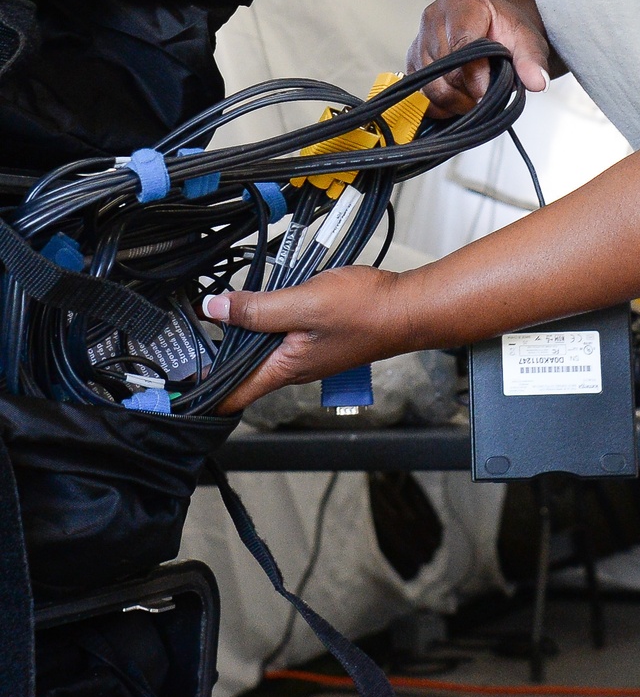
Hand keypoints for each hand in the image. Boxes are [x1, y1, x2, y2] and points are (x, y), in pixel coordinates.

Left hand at [202, 264, 406, 413]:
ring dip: (242, 333)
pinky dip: (266, 321)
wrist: (406, 307)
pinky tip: (263, 300)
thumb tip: (214, 309)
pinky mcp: (320, 338)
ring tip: (218, 312)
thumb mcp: (302, 303)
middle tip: (188, 337)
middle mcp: (293, 367)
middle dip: (217, 357)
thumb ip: (257, 309)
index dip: (204, 394)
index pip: (234, 396)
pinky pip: (283, 334)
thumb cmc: (363, 310)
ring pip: (263, 350)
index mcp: (284, 367)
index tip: (177, 388)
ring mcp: (308, 353)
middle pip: (244, 370)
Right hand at [406, 0, 549, 114]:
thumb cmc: (507, 31)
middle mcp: (433, 17)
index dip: (476, 76)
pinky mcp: (412, 62)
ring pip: (430, 88)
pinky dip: (441, 106)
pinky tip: (460, 98)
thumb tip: (537, 82)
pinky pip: (421, 95)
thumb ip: (533, 59)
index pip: (461, 45)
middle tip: (489, 94)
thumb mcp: (528, 40)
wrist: (492, 28)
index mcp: (461, 3)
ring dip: (455, 102)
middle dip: (469, 92)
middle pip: (445, 71)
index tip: (489, 93)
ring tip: (476, 96)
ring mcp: (419, 40)